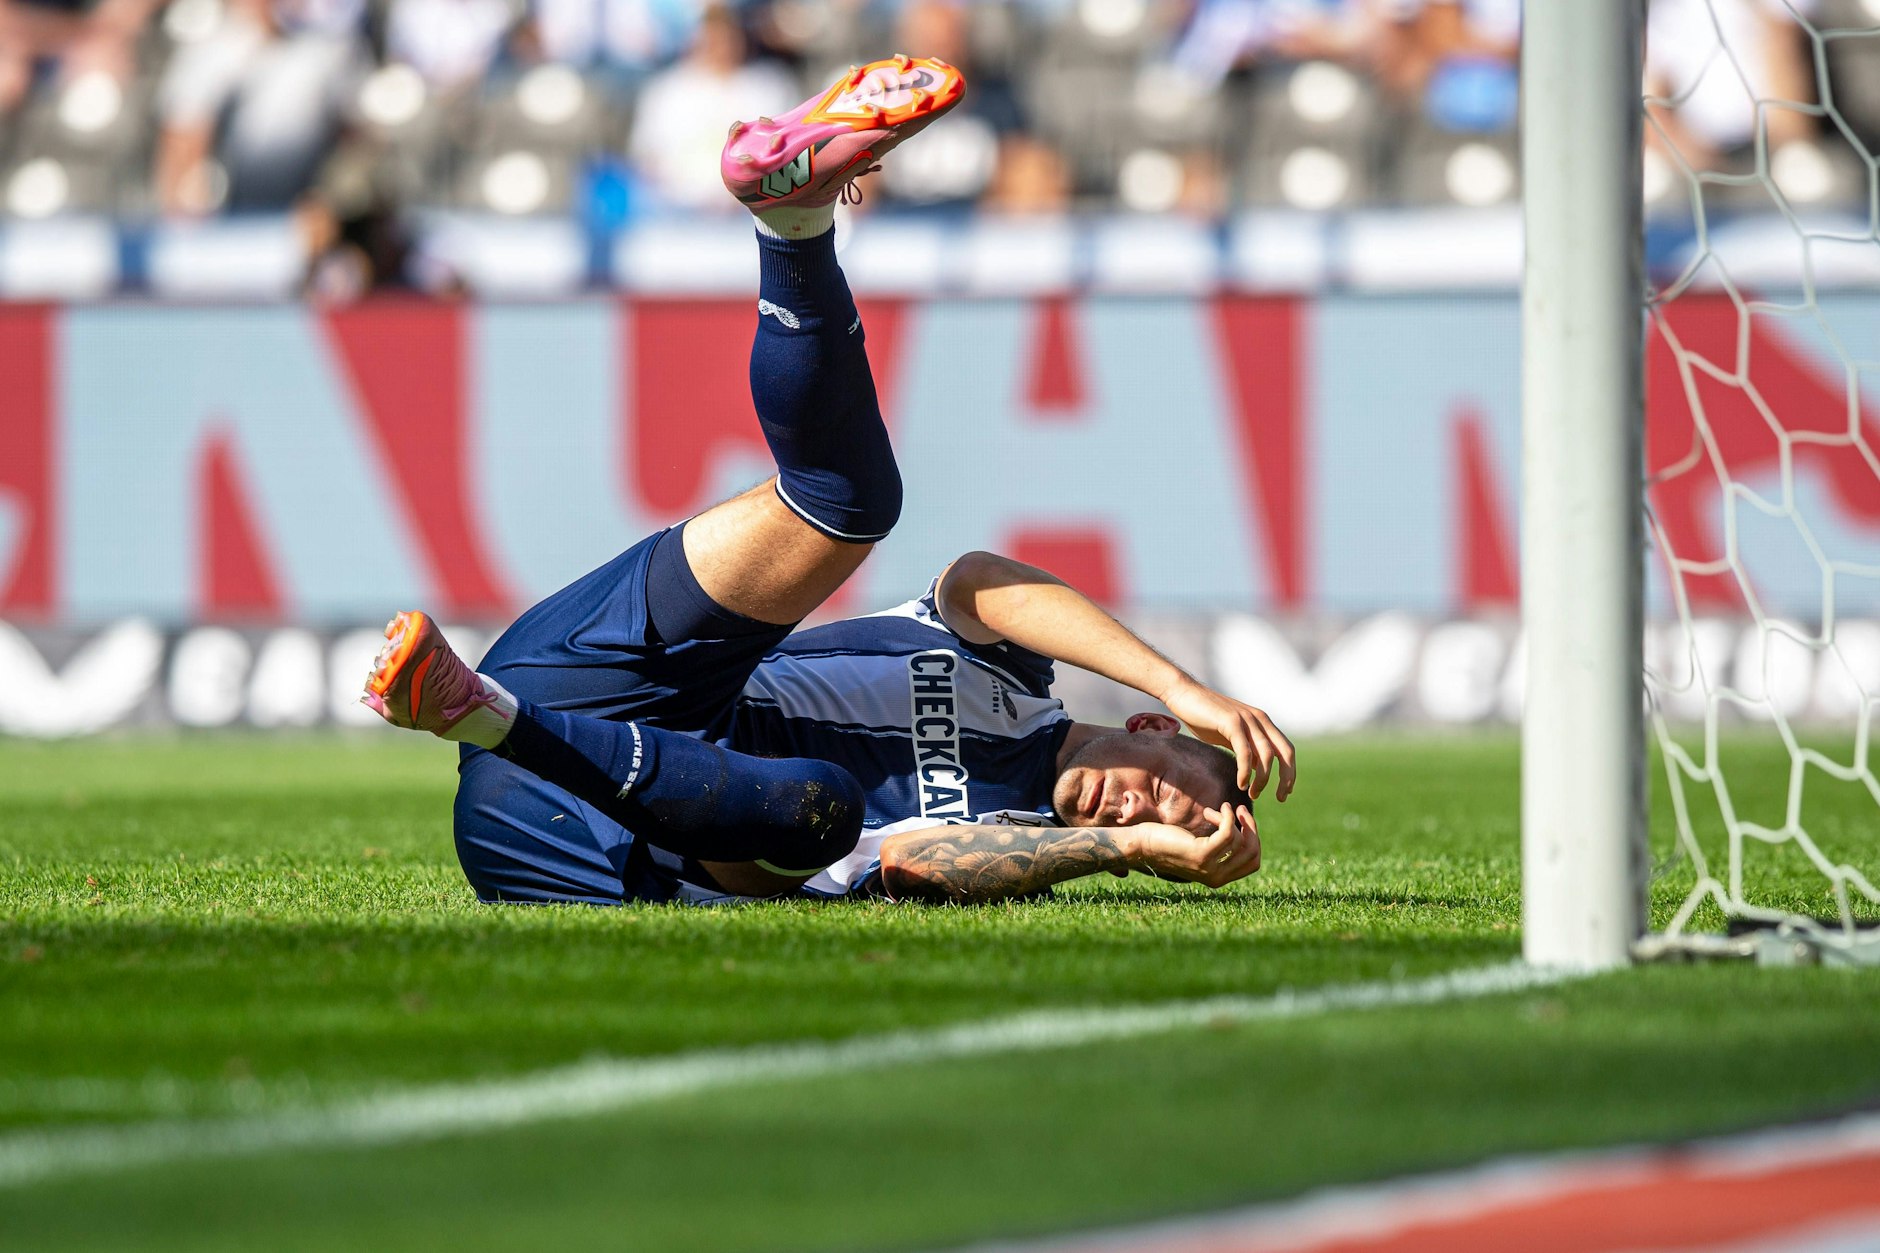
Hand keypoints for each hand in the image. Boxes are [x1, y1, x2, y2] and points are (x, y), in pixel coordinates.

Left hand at [1123, 804, 1260, 888]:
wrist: (1144, 845)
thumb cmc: (1171, 843)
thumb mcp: (1202, 848)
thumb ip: (1222, 848)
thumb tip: (1247, 830)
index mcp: (1220, 879)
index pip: (1254, 862)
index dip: (1254, 839)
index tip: (1244, 820)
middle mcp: (1217, 878)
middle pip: (1252, 851)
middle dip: (1250, 826)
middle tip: (1240, 809)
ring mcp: (1210, 868)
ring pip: (1239, 840)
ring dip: (1230, 818)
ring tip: (1210, 812)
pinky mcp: (1201, 854)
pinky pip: (1227, 832)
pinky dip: (1226, 817)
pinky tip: (1214, 809)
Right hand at [1160, 676, 1296, 800]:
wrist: (1184, 694)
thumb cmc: (1204, 717)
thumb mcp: (1231, 736)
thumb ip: (1247, 749)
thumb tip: (1258, 768)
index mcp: (1262, 722)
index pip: (1287, 749)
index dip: (1290, 772)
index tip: (1285, 792)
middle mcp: (1260, 719)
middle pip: (1285, 752)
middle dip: (1286, 778)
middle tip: (1280, 797)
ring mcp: (1247, 719)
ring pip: (1266, 755)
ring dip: (1263, 780)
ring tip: (1253, 794)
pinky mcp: (1232, 722)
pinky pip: (1245, 752)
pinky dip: (1245, 771)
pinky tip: (1241, 784)